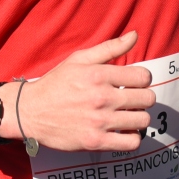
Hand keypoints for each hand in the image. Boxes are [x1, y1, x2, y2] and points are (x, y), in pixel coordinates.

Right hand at [4, 31, 155, 152]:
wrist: (30, 112)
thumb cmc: (56, 83)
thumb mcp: (79, 59)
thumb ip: (109, 48)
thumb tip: (135, 35)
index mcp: (99, 75)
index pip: (144, 77)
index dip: (142, 79)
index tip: (134, 83)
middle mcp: (102, 97)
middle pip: (147, 99)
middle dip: (143, 98)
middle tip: (132, 100)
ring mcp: (100, 121)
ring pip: (142, 120)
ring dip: (138, 118)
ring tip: (128, 116)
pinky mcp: (96, 142)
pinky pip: (131, 142)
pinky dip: (132, 138)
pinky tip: (123, 132)